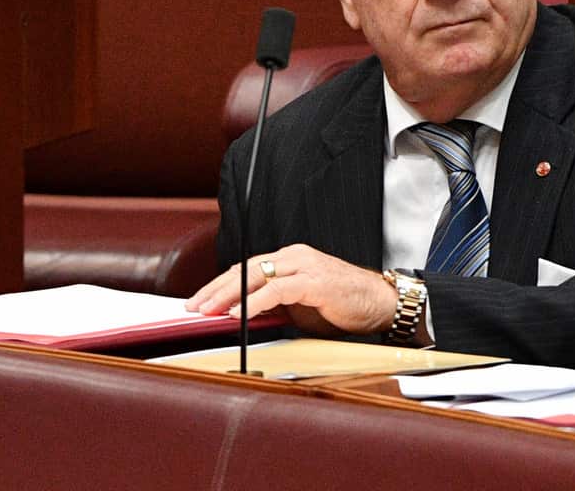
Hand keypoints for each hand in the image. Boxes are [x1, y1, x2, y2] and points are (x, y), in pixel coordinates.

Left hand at [184, 244, 396, 336]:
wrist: (381, 304)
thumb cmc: (344, 306)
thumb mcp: (301, 306)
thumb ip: (275, 306)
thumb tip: (243, 317)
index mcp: (290, 259)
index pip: (246, 269)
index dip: (220, 285)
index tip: (200, 302)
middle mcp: (295, 257)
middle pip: (245, 269)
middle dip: (215, 288)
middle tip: (194, 306)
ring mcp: (305, 266)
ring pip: (256, 275)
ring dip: (228, 295)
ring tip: (209, 310)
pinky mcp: (315, 281)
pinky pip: (278, 290)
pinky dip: (255, 302)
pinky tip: (240, 313)